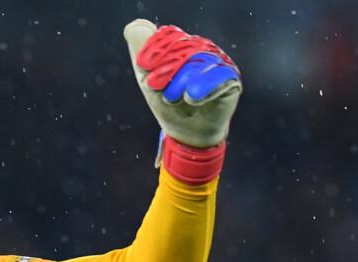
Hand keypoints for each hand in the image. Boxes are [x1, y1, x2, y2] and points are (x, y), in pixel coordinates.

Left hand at [124, 19, 240, 147]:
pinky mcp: (231, 79)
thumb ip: (141, 52)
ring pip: (201, 61)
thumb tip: (135, 26)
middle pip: (185, 47)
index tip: (143, 65)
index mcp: (182, 45)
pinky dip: (202, 88)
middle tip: (155, 86)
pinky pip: (219, 76)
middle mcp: (202, 49)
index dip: (156, 48)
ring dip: (181, 81)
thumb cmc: (167, 102)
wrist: (186, 131)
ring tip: (171, 97)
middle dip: (166, 67)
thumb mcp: (147, 79)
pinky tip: (192, 98)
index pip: (170, 36)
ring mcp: (218, 63)